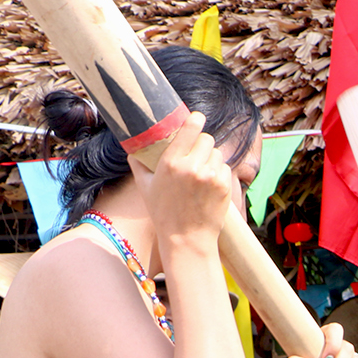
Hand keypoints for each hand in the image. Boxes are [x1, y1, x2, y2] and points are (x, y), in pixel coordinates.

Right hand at [129, 112, 239, 248]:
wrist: (186, 239)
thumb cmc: (163, 213)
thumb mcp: (145, 187)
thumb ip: (139, 165)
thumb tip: (132, 150)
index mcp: (171, 163)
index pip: (191, 128)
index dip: (196, 120)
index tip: (197, 117)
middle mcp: (192, 167)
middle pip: (206, 138)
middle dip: (202, 144)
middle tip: (196, 155)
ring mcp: (210, 176)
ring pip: (217, 153)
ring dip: (211, 159)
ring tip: (201, 174)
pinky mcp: (224, 186)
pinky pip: (225, 168)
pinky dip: (219, 172)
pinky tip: (209, 185)